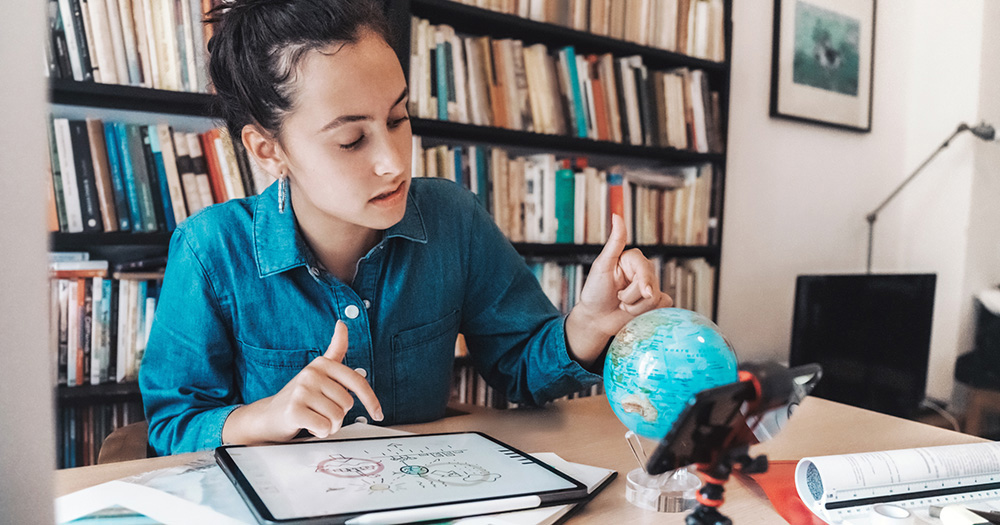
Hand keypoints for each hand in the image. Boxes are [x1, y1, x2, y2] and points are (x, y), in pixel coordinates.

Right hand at [222, 321, 382, 443]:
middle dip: (339, 415)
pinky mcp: (294, 410)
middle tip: (322, 412)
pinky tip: (308, 426)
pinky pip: (324, 428)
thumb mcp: (318, 370)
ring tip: (314, 418)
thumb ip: (335, 349)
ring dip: (329, 425)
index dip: (371, 400)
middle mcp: (311, 373)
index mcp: (322, 364)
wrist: (268, 415)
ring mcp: (301, 391)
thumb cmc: (299, 395)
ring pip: (336, 418)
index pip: (357, 382)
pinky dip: (320, 432)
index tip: (378, 413)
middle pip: (347, 404)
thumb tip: (342, 324)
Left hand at [565, 215, 672, 366]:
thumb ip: (614, 242)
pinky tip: (635, 312)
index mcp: (632, 259)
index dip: (638, 284)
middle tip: (618, 299)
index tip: (621, 294)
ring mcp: (651, 287)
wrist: (596, 319)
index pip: (645, 269)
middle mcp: (643, 271)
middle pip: (651, 286)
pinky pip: (664, 305)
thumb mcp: (602, 266)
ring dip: (636, 308)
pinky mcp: (656, 302)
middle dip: (631, 298)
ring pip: (656, 299)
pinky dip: (647, 313)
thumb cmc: (595, 292)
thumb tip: (617, 215)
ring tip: (623, 305)